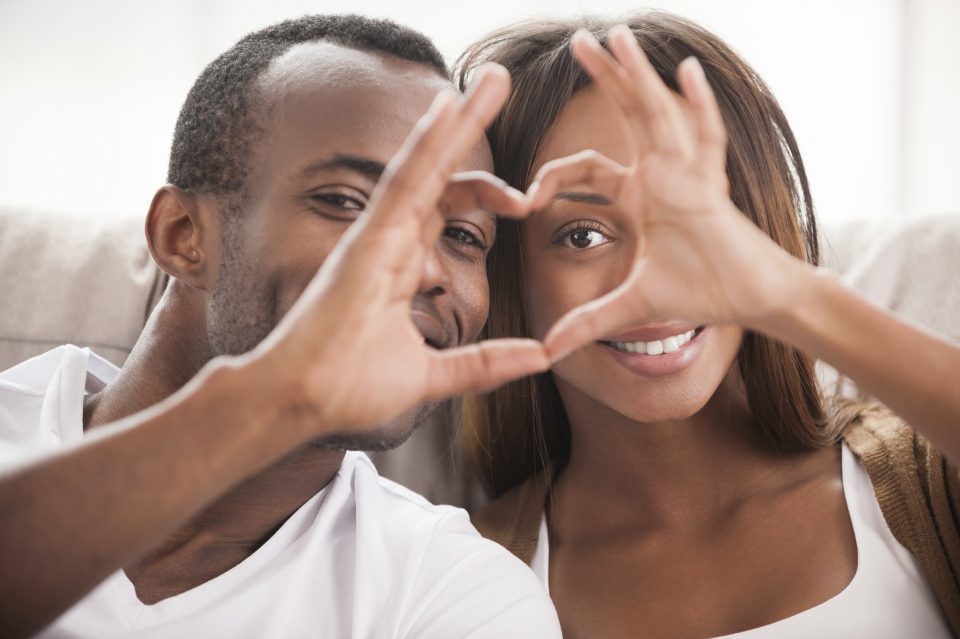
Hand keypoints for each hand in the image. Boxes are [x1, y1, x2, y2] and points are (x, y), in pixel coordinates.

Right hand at [247, 65, 548, 433]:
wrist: (301, 403)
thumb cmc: (348, 387)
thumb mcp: (433, 374)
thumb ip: (484, 365)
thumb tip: (540, 357)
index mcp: (401, 264)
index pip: (446, 207)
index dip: (486, 193)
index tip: (525, 203)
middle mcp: (389, 240)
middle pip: (439, 173)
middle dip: (470, 131)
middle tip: (500, 84)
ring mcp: (376, 236)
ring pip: (424, 165)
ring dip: (458, 120)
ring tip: (491, 80)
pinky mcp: (367, 242)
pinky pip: (402, 184)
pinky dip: (426, 145)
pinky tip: (450, 107)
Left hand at [528, 27, 803, 360]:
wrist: (753, 300)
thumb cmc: (702, 292)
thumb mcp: (632, 306)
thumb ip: (589, 323)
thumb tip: (548, 351)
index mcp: (638, 195)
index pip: (587, 168)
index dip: (553, 175)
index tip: (523, 197)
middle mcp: (661, 175)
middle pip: (628, 115)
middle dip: (606, 77)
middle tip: (580, 40)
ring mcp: (688, 174)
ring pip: (659, 115)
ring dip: (639, 75)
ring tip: (617, 36)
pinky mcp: (712, 187)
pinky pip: (706, 140)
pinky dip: (698, 107)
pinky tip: (685, 71)